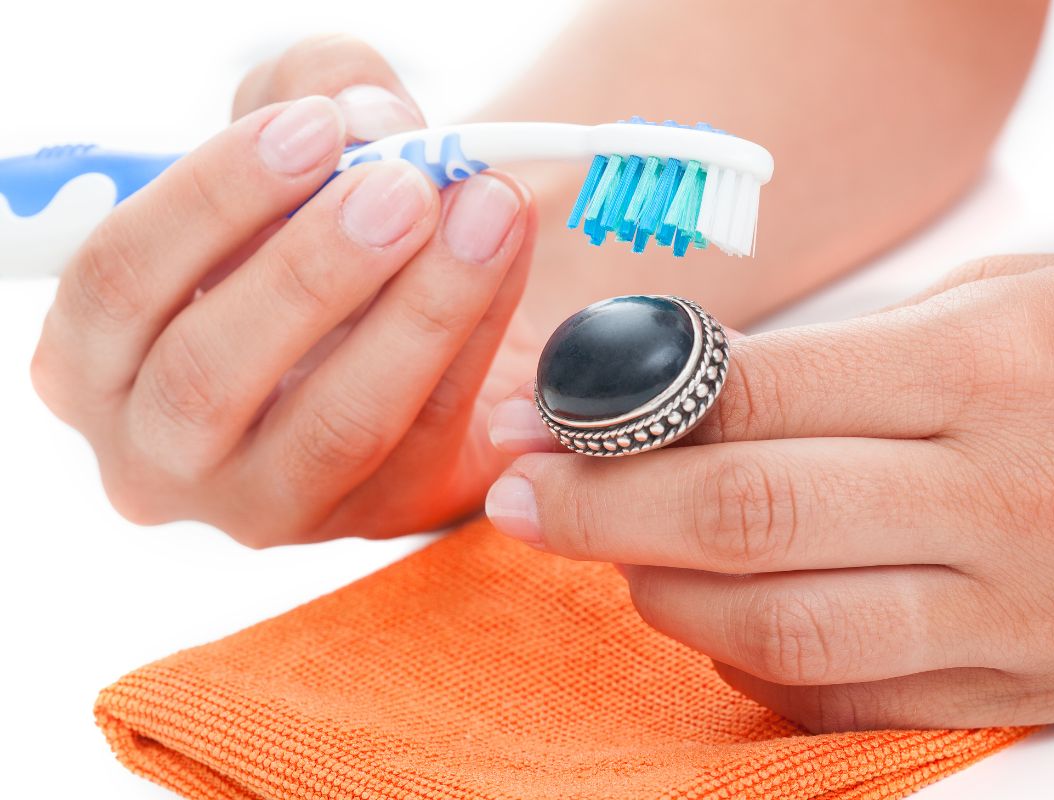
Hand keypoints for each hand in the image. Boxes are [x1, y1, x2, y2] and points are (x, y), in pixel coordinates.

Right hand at [31, 36, 537, 545]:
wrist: (382, 315)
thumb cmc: (302, 229)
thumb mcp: (284, 146)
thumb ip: (307, 96)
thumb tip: (372, 119)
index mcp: (94, 357)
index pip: (119, 283)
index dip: (215, 199)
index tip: (316, 130)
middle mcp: (159, 451)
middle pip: (210, 375)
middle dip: (315, 270)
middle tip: (405, 187)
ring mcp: (265, 501)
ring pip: (337, 423)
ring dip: (421, 310)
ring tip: (485, 209)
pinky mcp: (372, 516)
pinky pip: (432, 428)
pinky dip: (480, 332)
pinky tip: (509, 251)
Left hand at [485, 253, 1053, 730]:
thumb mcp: (1002, 301)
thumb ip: (842, 358)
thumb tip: (677, 396)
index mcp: (989, 370)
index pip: (752, 397)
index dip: (615, 408)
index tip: (535, 418)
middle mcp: (1002, 499)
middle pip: (746, 518)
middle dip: (600, 510)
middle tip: (520, 499)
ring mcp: (1013, 614)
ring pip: (783, 629)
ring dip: (662, 594)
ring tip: (616, 555)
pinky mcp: (1017, 692)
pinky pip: (845, 698)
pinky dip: (751, 660)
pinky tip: (715, 615)